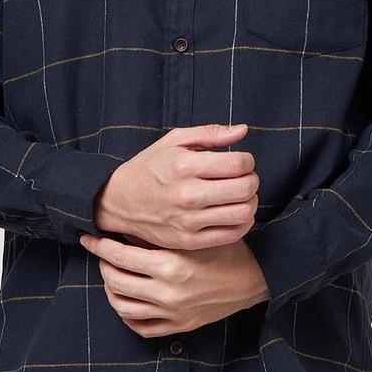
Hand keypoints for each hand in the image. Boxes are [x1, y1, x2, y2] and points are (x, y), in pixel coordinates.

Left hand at [78, 233, 269, 336]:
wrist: (255, 279)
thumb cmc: (225, 249)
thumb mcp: (194, 235)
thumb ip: (160, 233)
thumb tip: (124, 225)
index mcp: (171, 265)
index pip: (120, 256)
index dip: (100, 245)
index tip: (89, 237)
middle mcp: (168, 292)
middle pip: (115, 281)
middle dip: (103, 264)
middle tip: (102, 253)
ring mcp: (173, 313)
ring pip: (123, 306)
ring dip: (110, 289)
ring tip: (112, 275)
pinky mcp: (179, 326)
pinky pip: (141, 327)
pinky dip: (127, 315)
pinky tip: (127, 300)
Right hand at [94, 122, 258, 249]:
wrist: (119, 201)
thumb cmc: (150, 167)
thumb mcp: (174, 140)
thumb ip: (210, 133)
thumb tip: (243, 130)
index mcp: (184, 166)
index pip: (238, 164)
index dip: (248, 161)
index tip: (242, 162)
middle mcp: (187, 195)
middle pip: (245, 189)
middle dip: (252, 180)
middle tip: (245, 178)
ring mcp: (188, 221)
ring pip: (243, 213)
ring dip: (251, 202)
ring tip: (241, 196)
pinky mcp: (189, 241)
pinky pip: (232, 234)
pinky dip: (243, 223)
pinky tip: (234, 212)